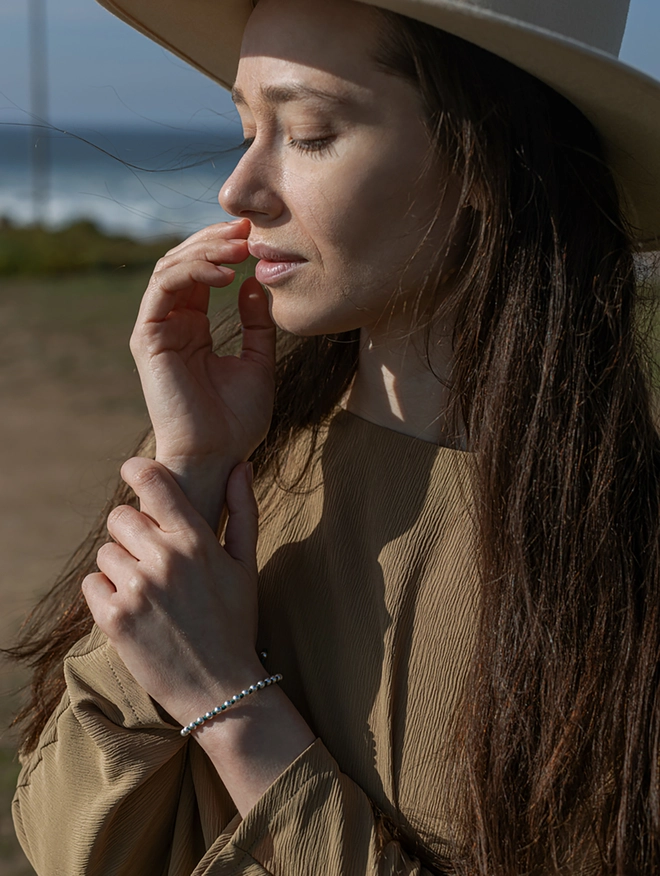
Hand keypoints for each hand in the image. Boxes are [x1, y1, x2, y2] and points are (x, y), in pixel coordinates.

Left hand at [81, 456, 265, 724]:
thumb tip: (241, 465)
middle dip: (132, 531)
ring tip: (148, 591)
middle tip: (151, 556)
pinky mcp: (114, 619)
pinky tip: (134, 609)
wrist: (221, 688)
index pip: (153, 482)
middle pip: (121, 516)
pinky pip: (92, 584)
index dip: (137, 470)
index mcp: (196, 541)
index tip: (133, 472)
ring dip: (121, 566)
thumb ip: (243, 510)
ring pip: (106, 552)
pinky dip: (105, 593)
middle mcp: (165, 560)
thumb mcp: (246, 565)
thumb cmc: (236, 622)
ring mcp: (137, 589)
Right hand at [130, 217, 275, 522]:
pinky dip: (191, 273)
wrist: (218, 454)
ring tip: (240, 247)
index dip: (225, 248)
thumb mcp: (259, 362)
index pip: (202, 272)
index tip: (256, 234)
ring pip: (170, 268)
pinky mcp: (147, 338)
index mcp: (194, 328)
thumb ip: (256, 324)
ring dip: (205, 250)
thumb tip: (254, 283)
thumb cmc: (238, 419)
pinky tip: (224, 274)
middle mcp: (172, 323)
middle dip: (215, 241)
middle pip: (184, 262)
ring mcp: (157, 329)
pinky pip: (163, 289)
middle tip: (249, 230)